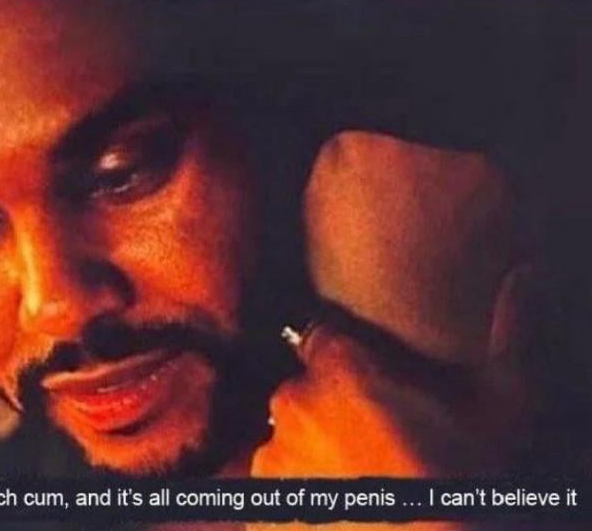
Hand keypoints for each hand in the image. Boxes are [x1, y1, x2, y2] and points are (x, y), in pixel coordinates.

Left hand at [247, 267, 534, 529]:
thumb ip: (507, 342)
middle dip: (325, 408)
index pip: (320, 339)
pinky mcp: (262, 499)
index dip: (341, 360)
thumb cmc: (460, 485)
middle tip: (366, 439)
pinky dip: (293, 490)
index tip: (360, 380)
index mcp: (342, 372)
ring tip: (350, 477)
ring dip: (307, 451)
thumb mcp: (499, 413)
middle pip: (301, 391)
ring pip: (284, 439)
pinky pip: (270, 484)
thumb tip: (520, 280)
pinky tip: (331, 502)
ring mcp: (274, 454)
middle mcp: (298, 404)